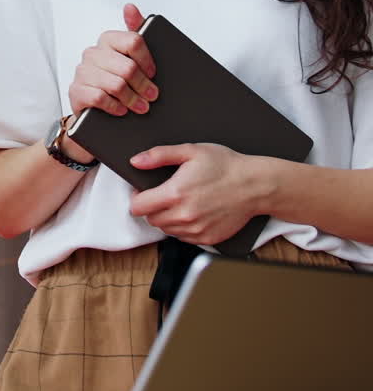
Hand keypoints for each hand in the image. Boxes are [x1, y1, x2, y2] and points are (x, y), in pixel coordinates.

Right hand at [69, 3, 157, 117]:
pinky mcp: (76, 91)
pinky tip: (121, 110)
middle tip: (152, 96)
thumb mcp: (130, 55)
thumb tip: (129, 6)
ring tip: (141, 107)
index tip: (153, 73)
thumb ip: (134, 29)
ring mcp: (82, 72)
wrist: (96, 107)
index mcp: (108, 40)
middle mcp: (93, 53)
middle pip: (127, 67)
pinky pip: (100, 98)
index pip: (133, 41)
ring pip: (116, 84)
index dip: (147, 60)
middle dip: (143, 85)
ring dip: (132, 99)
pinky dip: (114, 106)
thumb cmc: (117, 79)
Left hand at [128, 142, 264, 244]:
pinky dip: (184, 227)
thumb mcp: (191, 151)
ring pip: (166, 229)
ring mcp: (195, 230)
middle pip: (150, 220)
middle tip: (166, 194)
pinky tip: (195, 212)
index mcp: (175, 194)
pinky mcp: (206, 239)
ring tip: (183, 202)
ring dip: (168, 218)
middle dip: (153, 207)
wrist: (255, 186)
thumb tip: (136, 161)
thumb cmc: (226, 166)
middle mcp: (183, 215)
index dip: (138, 197)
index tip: (145, 191)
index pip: (138, 207)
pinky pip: (183, 238)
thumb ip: (159, 155)